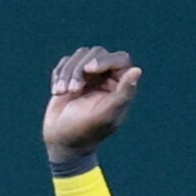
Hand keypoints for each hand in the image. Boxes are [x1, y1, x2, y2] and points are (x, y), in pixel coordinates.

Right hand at [43, 46, 141, 160]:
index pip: (120, 59)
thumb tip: (138, 70)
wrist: (61, 142)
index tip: (90, 70)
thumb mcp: (106, 114)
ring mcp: (88, 76)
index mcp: (120, 86)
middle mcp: (106, 78)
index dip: (105, 60)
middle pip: (97, 53)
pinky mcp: (70, 77)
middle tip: (72, 90)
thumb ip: (123, 93)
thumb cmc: (86, 131)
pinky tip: (57, 92)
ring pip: (79, 55)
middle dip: (80, 70)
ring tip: (61, 92)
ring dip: (67, 73)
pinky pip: (65, 62)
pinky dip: (59, 74)